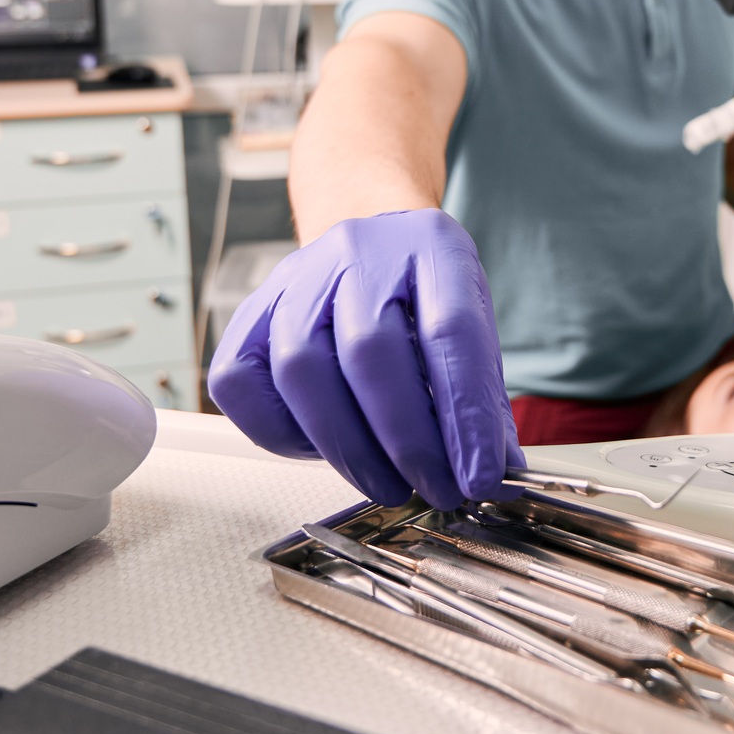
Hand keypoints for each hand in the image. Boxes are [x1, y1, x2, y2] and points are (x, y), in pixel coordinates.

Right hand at [207, 209, 520, 508]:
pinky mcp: (250, 314)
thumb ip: (482, 398)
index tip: (481, 476)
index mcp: (429, 244)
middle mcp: (356, 251)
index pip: (450, 329)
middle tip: (436, 489)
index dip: (466, 414)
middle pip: (368, 352)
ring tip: (388, 485)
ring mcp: (295, 279)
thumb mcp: (473, 327)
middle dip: (406, 441)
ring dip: (348, 448)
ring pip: (301, 369)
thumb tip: (492, 474)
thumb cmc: (424, 297)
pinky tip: (323, 450)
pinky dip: (279, 434)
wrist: (371, 251)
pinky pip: (240, 383)